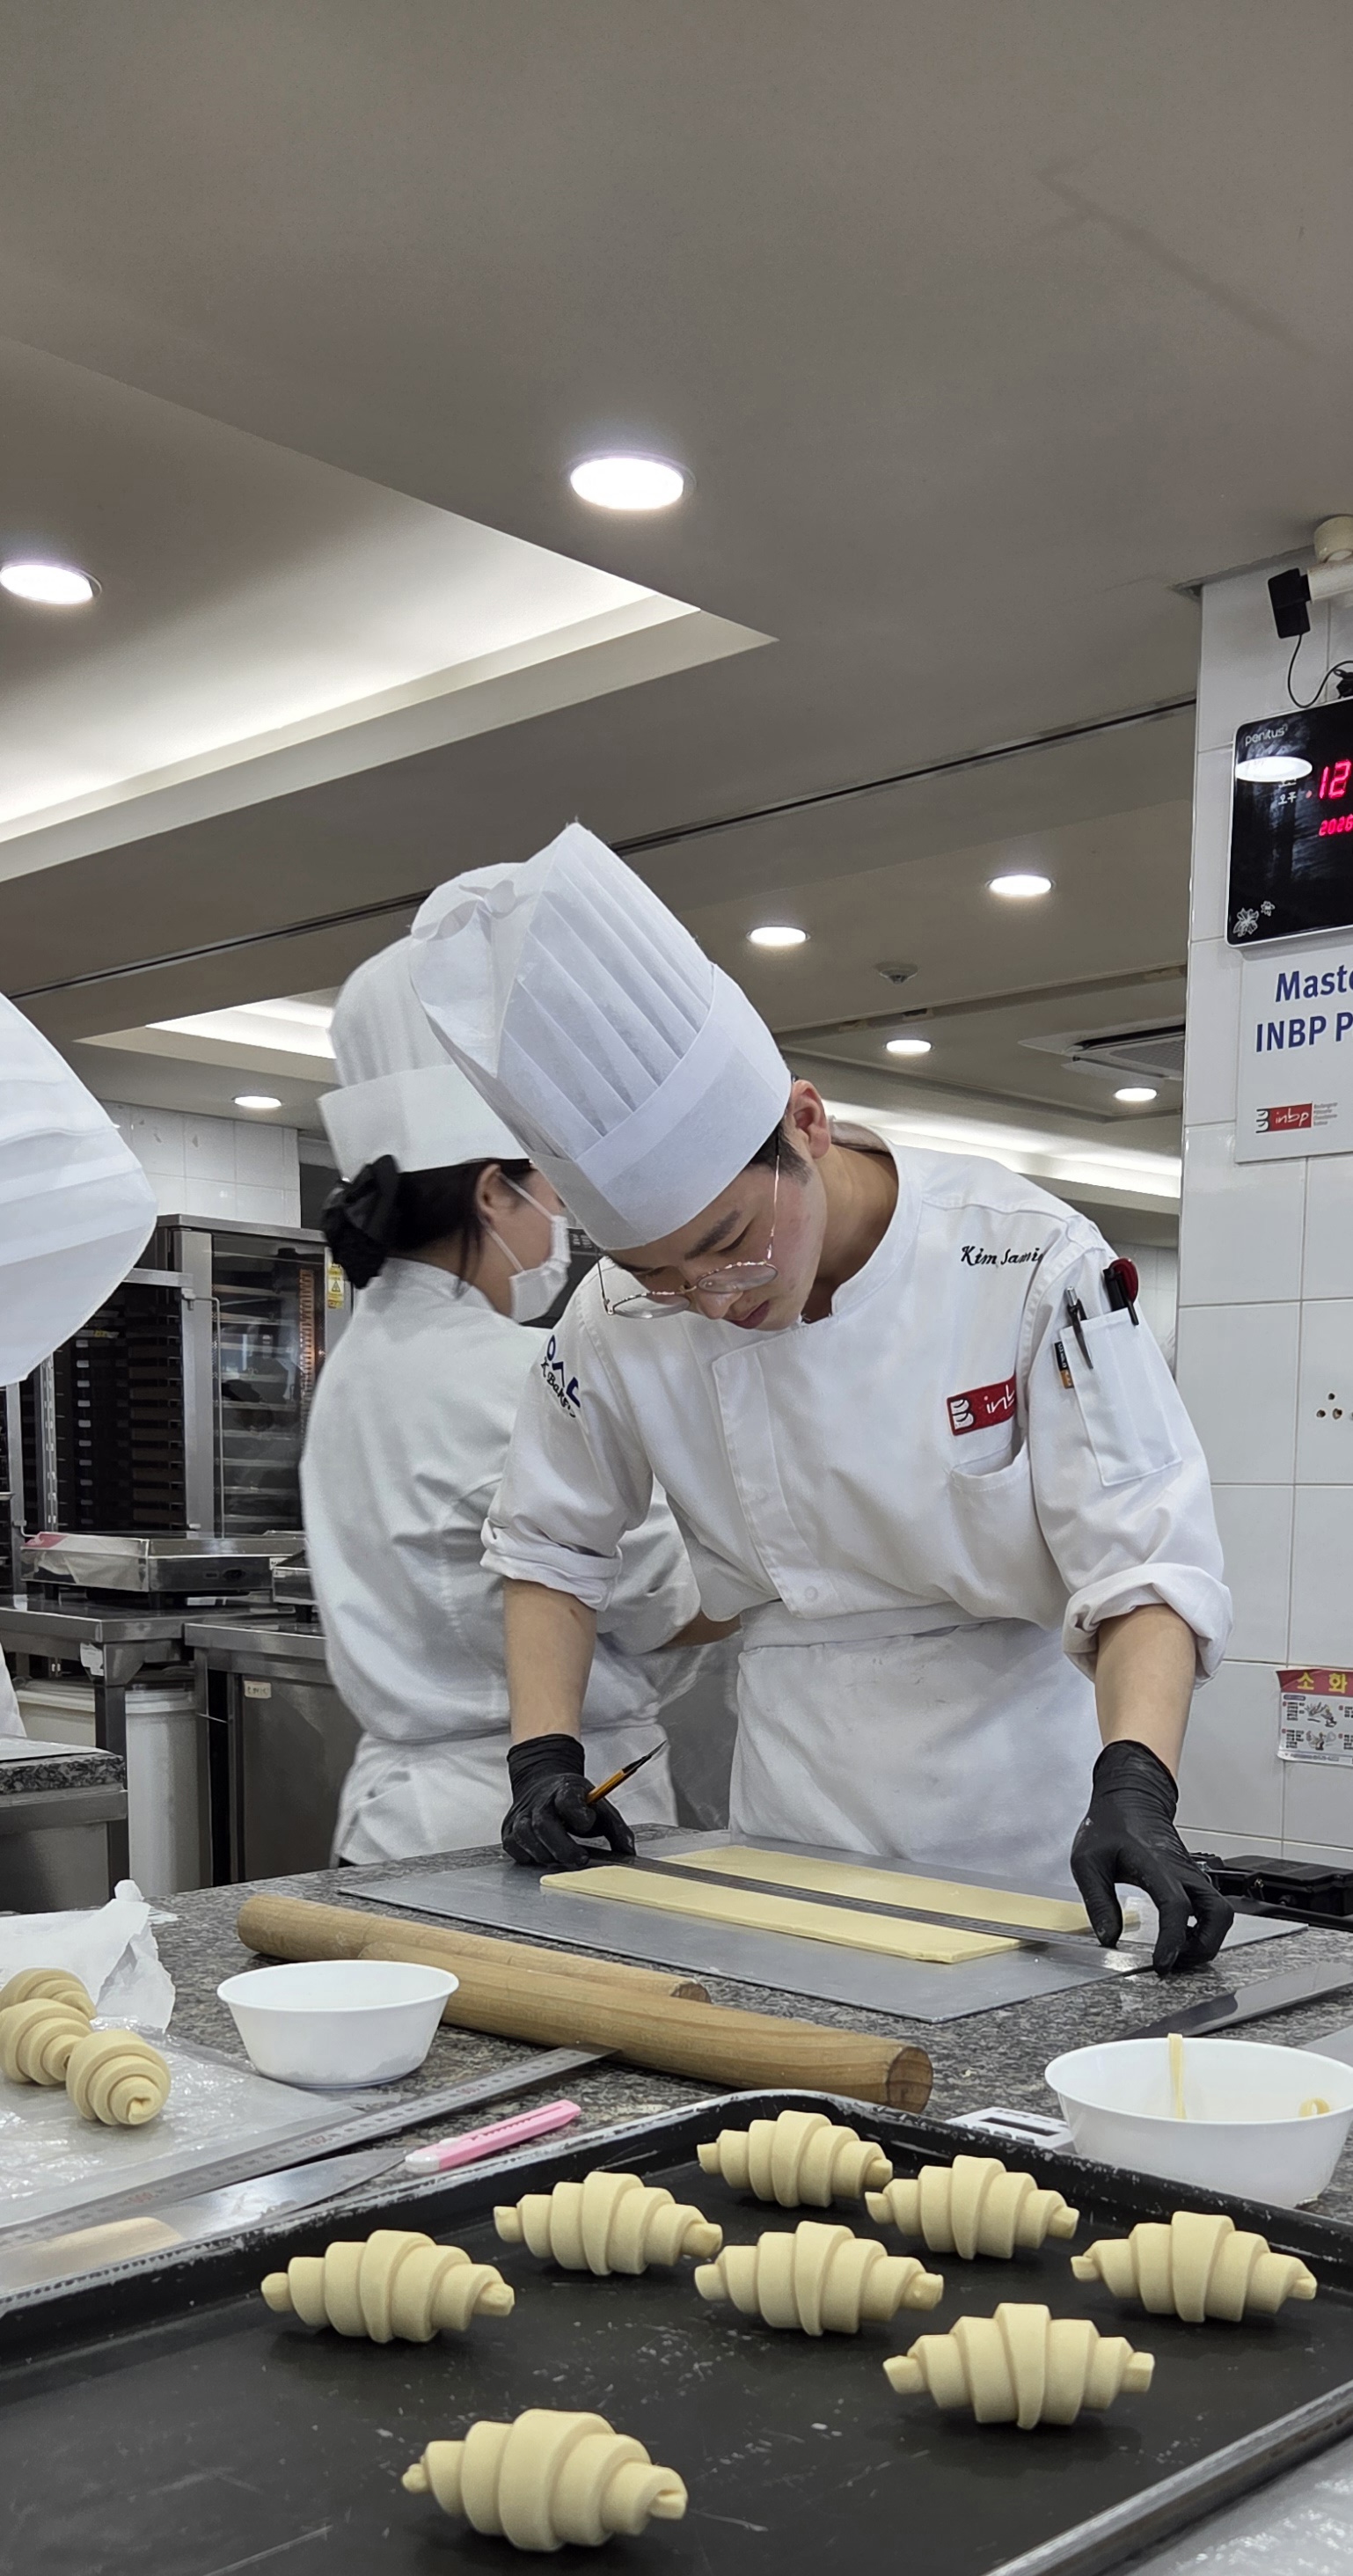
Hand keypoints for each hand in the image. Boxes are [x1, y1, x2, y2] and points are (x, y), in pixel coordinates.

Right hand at [501, 1734, 635, 1869]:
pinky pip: (513, 1846)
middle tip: (579, 1859)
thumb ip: (616, 1828)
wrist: (541, 1783)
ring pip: (525, 1836)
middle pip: (544, 1824)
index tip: (589, 1824)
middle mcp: (540, 1801)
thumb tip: (629, 1851)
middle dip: (563, 1847)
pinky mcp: (509, 1829)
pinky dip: (527, 1855)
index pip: (567, 1800)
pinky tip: (542, 1855)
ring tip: (560, 1858)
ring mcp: (521, 1815)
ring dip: (545, 1853)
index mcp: (564, 1790)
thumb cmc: (573, 1800)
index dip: (578, 1815)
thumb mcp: (599, 1806)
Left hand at [1071, 1739, 1232, 1974]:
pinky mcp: (1193, 1879)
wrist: (1130, 1797)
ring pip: (1221, 1914)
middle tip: (1174, 1963)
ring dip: (1207, 1940)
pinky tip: (1180, 1937)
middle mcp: (1182, 1871)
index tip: (1162, 1964)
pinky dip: (1204, 1929)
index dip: (1173, 1940)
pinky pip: (1211, 1908)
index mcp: (1156, 1865)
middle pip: (1218, 1915)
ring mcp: (1192, 1875)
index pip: (1176, 1906)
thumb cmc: (1110, 1825)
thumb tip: (1108, 1938)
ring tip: (1178, 1954)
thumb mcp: (1087, 1861)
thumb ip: (1097, 1901)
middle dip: (1203, 1947)